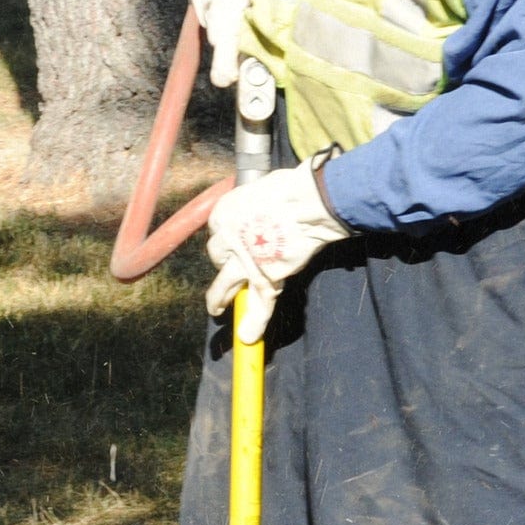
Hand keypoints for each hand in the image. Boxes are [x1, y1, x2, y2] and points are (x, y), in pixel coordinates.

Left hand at [205, 157, 349, 344]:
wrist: (307, 203)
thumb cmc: (290, 189)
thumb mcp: (260, 190)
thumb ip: (255, 203)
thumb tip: (262, 202)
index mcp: (223, 214)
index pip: (217, 232)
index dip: (226, 238)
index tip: (232, 241)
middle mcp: (228, 239)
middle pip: (218, 257)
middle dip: (225, 262)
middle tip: (232, 268)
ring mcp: (244, 262)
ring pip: (224, 285)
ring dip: (219, 298)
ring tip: (217, 308)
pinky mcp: (264, 278)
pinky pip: (258, 303)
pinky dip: (256, 321)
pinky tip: (249, 335)